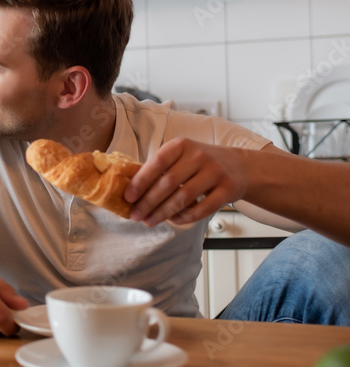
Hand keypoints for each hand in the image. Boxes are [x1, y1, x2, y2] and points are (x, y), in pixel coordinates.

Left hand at [124, 138, 248, 226]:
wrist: (239, 166)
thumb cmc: (200, 163)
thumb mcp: (182, 156)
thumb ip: (161, 169)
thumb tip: (132, 191)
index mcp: (182, 145)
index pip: (157, 162)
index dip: (141, 180)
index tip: (128, 197)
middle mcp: (199, 156)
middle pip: (168, 182)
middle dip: (148, 202)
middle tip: (135, 215)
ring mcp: (216, 172)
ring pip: (184, 196)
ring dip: (163, 212)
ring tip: (149, 221)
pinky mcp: (228, 189)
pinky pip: (203, 208)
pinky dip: (186, 216)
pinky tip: (174, 220)